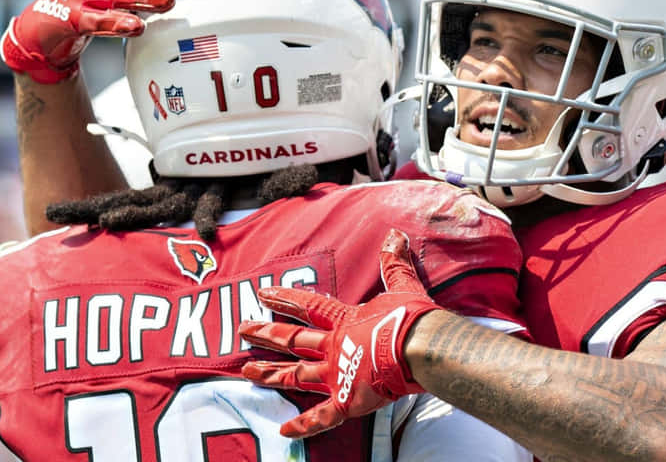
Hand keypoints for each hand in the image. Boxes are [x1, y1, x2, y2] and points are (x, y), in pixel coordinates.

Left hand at [239, 228, 441, 438]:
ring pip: (297, 375)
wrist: (421, 349)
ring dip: (271, 373)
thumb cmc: (413, 318)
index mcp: (345, 321)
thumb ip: (394, 263)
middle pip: (293, 339)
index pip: (308, 306)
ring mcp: (337, 375)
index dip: (284, 298)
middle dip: (266, 333)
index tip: (262, 293)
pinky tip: (283, 431)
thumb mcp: (403, 285)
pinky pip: (321, 417)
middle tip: (243, 329)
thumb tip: (396, 234)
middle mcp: (334, 347)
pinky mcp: (348, 401)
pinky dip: (303, 426)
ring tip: (247, 372)